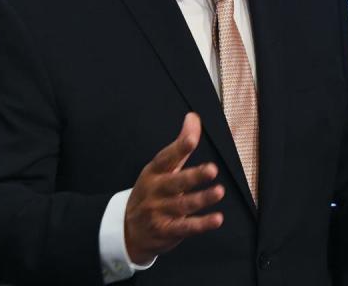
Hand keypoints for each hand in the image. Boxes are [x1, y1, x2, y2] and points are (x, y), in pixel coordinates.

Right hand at [124, 113, 224, 263]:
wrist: (128, 230)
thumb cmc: (151, 192)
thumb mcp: (161, 168)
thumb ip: (181, 145)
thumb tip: (193, 117)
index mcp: (154, 172)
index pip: (166, 158)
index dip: (179, 148)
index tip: (192, 139)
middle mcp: (156, 191)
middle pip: (175, 182)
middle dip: (193, 176)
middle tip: (212, 169)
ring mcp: (159, 212)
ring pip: (183, 205)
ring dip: (202, 199)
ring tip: (219, 191)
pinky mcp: (166, 231)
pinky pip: (186, 228)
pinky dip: (202, 224)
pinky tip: (216, 219)